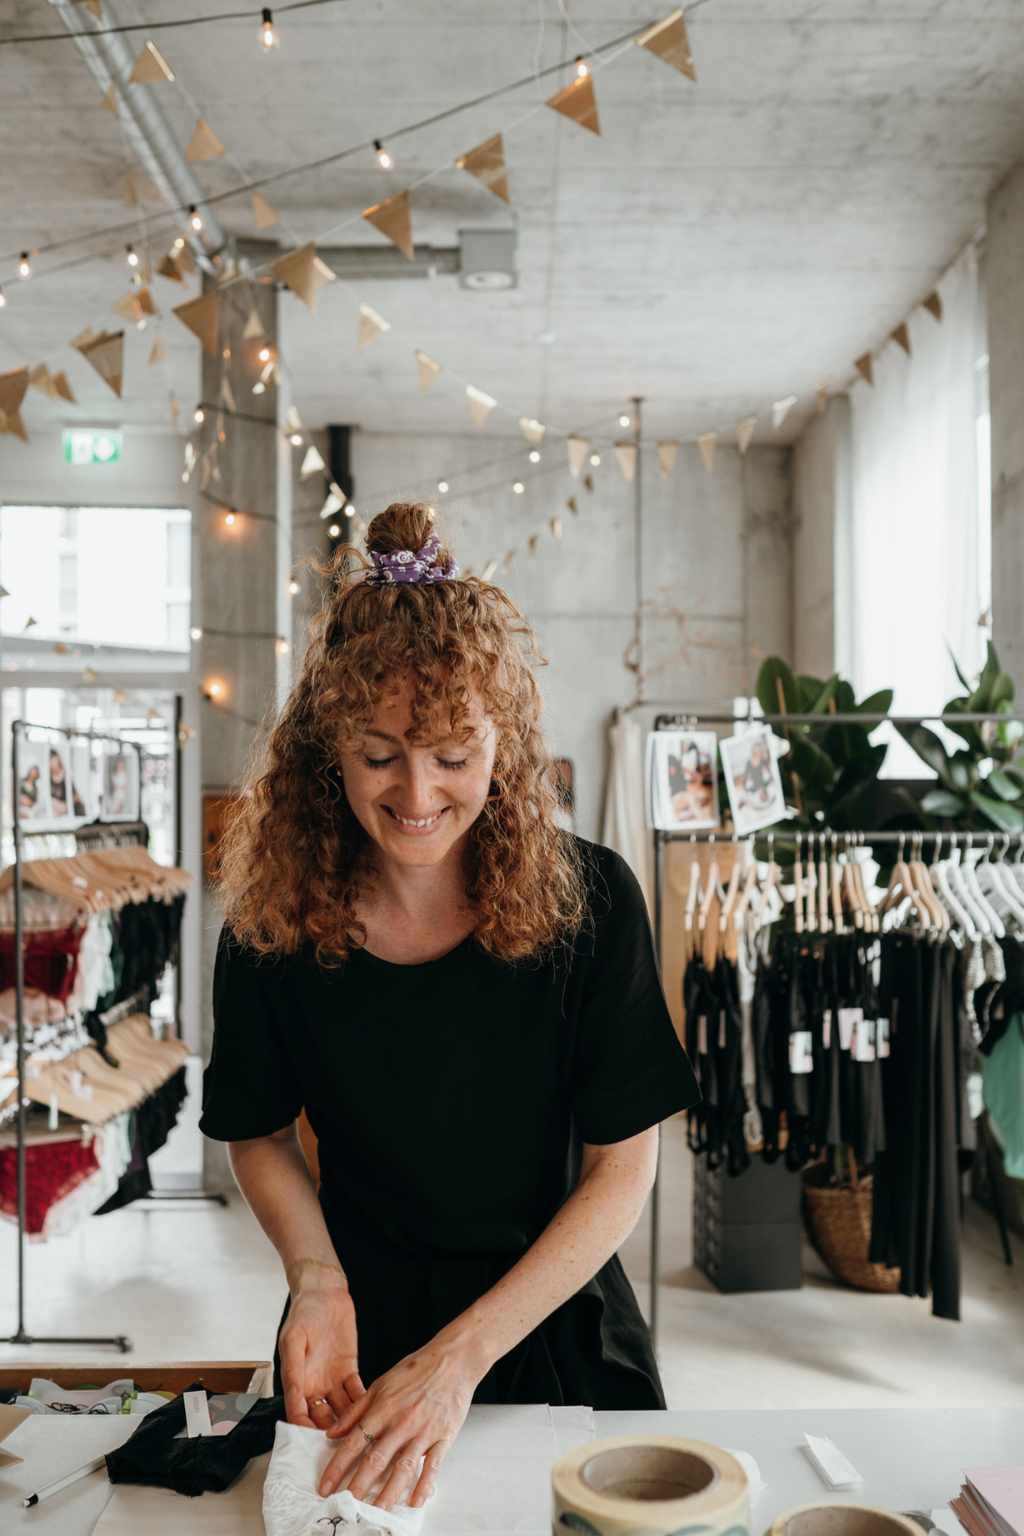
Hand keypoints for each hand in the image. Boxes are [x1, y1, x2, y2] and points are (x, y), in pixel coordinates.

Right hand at [279, 1265, 365, 1431]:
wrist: (324, 1294)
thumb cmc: (303, 1314)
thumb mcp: (293, 1341)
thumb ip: (294, 1372)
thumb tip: (293, 1401)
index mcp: (296, 1382)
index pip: (298, 1415)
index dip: (304, 1431)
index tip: (313, 1445)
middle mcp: (313, 1386)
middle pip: (321, 1418)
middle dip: (331, 1434)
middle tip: (343, 1449)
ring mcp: (332, 1380)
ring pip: (340, 1410)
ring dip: (349, 1424)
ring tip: (361, 1436)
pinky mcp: (348, 1371)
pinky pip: (356, 1393)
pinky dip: (362, 1404)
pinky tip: (372, 1413)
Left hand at [318, 1332, 484, 1509]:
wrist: (453, 1360)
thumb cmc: (416, 1369)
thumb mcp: (380, 1384)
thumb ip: (355, 1410)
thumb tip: (331, 1433)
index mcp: (383, 1408)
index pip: (354, 1442)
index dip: (338, 1466)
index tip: (325, 1486)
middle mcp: (401, 1422)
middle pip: (376, 1459)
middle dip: (358, 1485)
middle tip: (346, 1505)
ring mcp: (423, 1431)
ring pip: (403, 1467)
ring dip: (388, 1492)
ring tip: (376, 1511)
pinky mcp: (443, 1436)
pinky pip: (433, 1465)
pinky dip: (424, 1485)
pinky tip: (415, 1501)